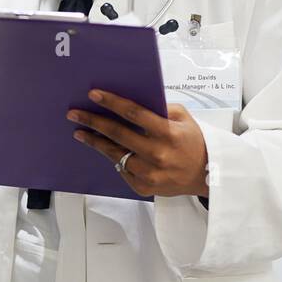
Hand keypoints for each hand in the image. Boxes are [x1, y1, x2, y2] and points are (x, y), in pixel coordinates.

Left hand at [66, 89, 208, 198]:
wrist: (207, 175)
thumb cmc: (193, 142)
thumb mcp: (184, 119)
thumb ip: (161, 109)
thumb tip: (131, 102)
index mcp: (168, 133)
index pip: (134, 113)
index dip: (112, 103)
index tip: (93, 95)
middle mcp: (157, 154)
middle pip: (117, 134)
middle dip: (93, 122)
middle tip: (74, 114)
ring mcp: (149, 173)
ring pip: (114, 154)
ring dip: (95, 142)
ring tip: (80, 132)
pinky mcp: (143, 187)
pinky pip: (121, 169)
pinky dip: (113, 158)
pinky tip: (104, 149)